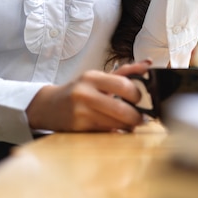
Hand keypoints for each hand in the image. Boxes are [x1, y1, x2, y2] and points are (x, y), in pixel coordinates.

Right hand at [26, 60, 151, 132]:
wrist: (48, 106)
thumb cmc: (78, 91)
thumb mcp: (97, 78)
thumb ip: (124, 72)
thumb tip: (148, 64)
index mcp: (92, 77)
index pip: (125, 85)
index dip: (138, 96)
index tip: (140, 100)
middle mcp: (85, 93)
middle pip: (123, 109)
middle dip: (137, 117)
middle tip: (141, 118)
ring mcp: (81, 112)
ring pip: (116, 124)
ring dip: (128, 127)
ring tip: (129, 124)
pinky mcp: (79, 128)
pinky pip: (106, 133)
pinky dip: (116, 133)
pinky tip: (116, 130)